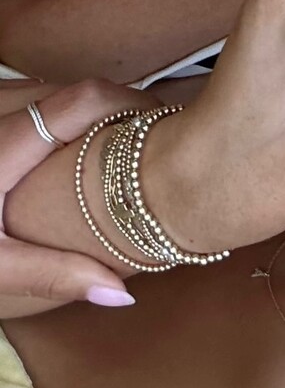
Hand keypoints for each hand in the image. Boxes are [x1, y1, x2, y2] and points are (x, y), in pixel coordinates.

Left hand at [0, 81, 156, 315]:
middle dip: (119, 114)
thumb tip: (122, 294)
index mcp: (5, 145)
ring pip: (50, 97)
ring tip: (124, 155)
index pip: (84, 98)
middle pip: (74, 93)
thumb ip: (54, 275)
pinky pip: (28, 108)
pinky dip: (59, 124)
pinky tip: (72, 160)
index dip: (132, 104)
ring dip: (89, 118)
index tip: (166, 128)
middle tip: (156, 149)